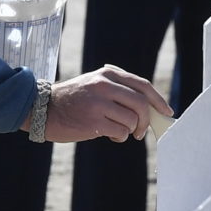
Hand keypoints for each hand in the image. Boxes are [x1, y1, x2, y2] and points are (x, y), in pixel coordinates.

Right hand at [46, 66, 172, 141]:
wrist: (43, 109)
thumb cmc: (73, 101)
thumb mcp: (94, 85)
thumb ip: (118, 90)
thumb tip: (149, 108)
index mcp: (108, 74)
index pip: (142, 85)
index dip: (158, 100)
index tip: (166, 112)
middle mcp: (104, 85)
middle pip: (141, 104)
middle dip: (146, 121)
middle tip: (141, 132)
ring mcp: (99, 103)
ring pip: (132, 120)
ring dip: (129, 131)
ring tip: (115, 130)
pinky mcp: (93, 121)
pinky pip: (120, 132)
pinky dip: (119, 137)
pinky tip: (107, 134)